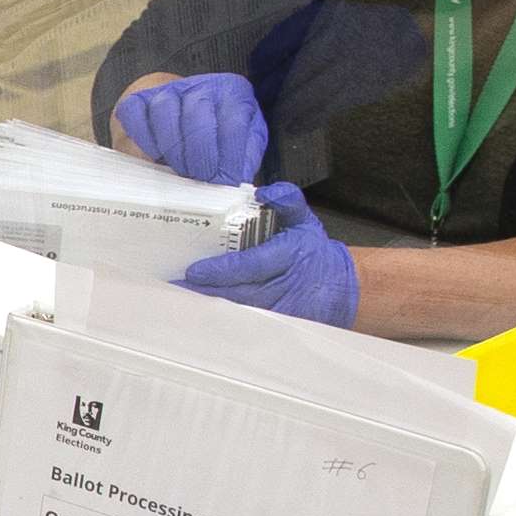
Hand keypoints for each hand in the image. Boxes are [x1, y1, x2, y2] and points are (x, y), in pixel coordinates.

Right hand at [110, 70, 268, 186]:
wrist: (186, 118)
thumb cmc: (217, 136)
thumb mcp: (242, 144)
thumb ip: (242, 160)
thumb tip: (234, 179)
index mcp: (233, 93)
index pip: (233, 122)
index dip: (229, 156)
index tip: (223, 180)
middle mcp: (201, 86)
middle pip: (197, 114)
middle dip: (199, 154)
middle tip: (200, 177)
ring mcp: (168, 91)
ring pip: (164, 109)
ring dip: (172, 147)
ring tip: (179, 169)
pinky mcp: (140, 99)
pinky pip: (135, 112)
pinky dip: (143, 137)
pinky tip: (155, 155)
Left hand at [174, 182, 359, 326]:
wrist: (339, 287)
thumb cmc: (313, 251)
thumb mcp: (304, 220)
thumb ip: (287, 201)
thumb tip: (264, 193)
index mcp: (290, 254)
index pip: (251, 265)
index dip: (222, 270)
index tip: (195, 270)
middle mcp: (283, 285)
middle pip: (239, 292)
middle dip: (207, 290)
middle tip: (176, 284)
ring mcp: (280, 308)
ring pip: (239, 309)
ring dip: (209, 303)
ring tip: (180, 295)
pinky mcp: (274, 322)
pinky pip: (244, 320)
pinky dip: (221, 314)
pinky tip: (199, 308)